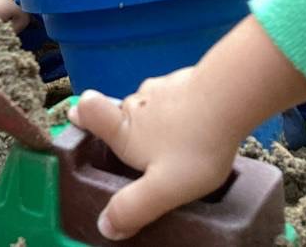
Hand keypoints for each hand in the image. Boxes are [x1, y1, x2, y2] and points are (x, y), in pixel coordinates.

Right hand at [68, 82, 242, 240]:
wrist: (229, 98)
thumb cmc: (193, 145)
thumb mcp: (163, 189)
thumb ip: (133, 208)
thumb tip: (104, 227)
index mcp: (124, 131)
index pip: (91, 114)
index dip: (83, 115)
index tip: (76, 115)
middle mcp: (135, 104)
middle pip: (122, 112)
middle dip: (129, 126)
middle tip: (145, 148)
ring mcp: (161, 88)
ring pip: (151, 104)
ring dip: (158, 118)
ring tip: (178, 139)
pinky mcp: (186, 80)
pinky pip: (176, 95)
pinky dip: (182, 107)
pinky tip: (199, 122)